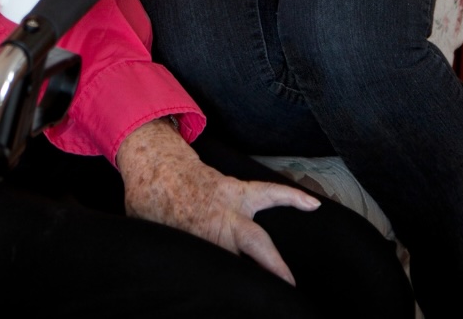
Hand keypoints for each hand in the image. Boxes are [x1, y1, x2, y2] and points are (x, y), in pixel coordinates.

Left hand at [116, 120, 318, 284]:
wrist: (155, 163)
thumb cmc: (150, 202)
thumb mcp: (150, 233)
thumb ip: (167, 253)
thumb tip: (162, 278)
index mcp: (201, 233)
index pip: (223, 265)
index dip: (232, 282)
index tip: (242, 300)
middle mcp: (222, 217)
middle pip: (252, 245)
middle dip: (271, 268)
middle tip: (286, 290)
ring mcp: (231, 200)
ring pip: (263, 213)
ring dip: (286, 226)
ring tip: (312, 239)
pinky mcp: (237, 188)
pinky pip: (268, 191)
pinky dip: (290, 195)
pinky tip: (311, 204)